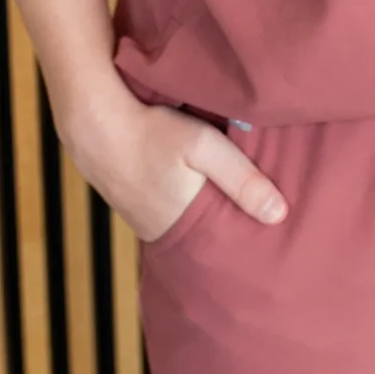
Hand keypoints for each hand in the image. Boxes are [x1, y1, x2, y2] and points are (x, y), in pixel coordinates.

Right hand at [69, 89, 289, 241]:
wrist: (93, 124)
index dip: (245, 243)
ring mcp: (142, 221)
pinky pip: (167, 211)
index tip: (271, 243)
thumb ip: (242, 179)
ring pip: (186, 223)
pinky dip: (183, 204)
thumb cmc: (152, 133)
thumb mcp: (204, 147)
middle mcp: (162, 233)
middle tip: (258, 225)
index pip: (223, 249)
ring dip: (204, 215)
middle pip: (205, 239)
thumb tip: (280, 215)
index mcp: (184, 227)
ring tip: (231, 207)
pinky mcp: (132, 204)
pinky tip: (192, 190)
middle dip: (228, 231)